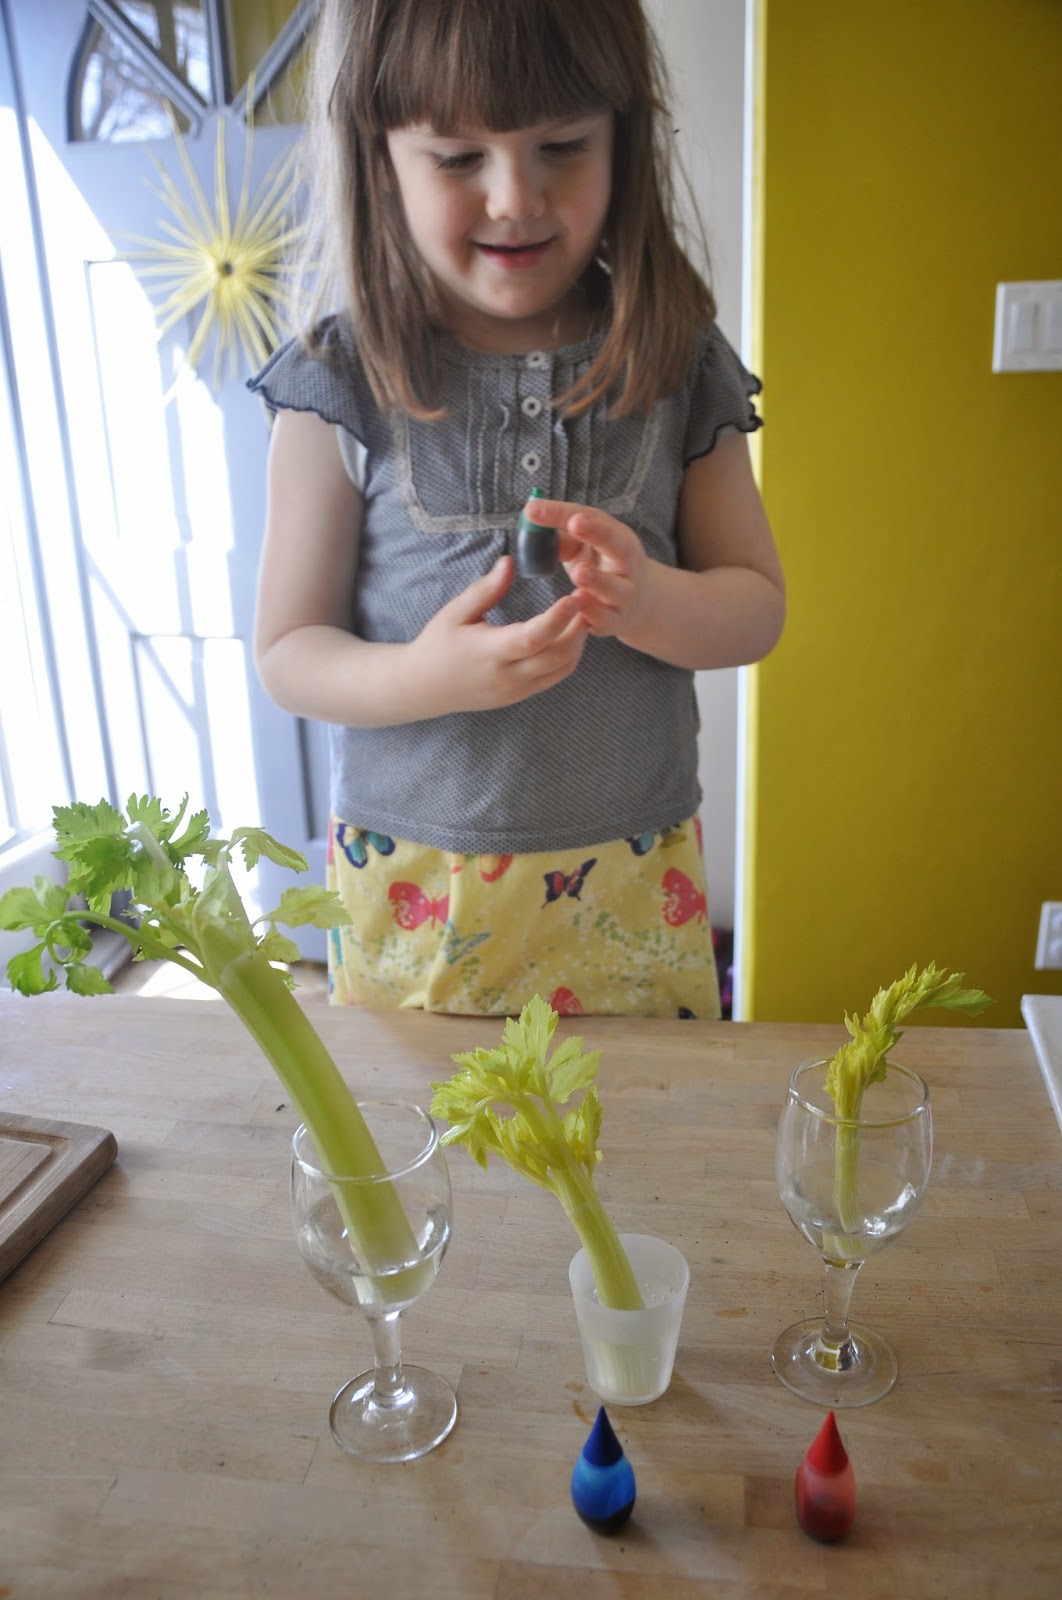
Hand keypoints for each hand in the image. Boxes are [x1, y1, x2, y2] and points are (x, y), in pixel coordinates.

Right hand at [406, 555, 587, 713]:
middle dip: (578, 628)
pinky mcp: (521, 695)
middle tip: (588, 599)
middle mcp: (507, 675)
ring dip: (578, 642)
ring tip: (582, 613)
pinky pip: (554, 677)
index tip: (574, 596)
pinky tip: (570, 633)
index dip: (557, 619)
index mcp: (488, 652)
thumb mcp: (455, 612)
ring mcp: (516, 689)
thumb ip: (485, 589)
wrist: (425, 687)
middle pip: (557, 657)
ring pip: (561, 669)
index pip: (531, 638)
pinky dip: (569, 656)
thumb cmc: (438, 644)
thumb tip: (510, 562)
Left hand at [523, 497, 652, 638]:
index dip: (563, 513)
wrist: (636, 602)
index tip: (534, 508)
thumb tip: (530, 521)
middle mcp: (626, 563)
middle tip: (575, 523)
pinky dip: (592, 611)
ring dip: (597, 579)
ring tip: (579, 572)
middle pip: (617, 545)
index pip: (591, 519)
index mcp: (616, 537)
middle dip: (597, 532)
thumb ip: (560, 536)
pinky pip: (605, 617)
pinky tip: (578, 603)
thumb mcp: (583, 546)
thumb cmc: (600, 565)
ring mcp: (624, 593)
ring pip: (615, 587)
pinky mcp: (615, 620)